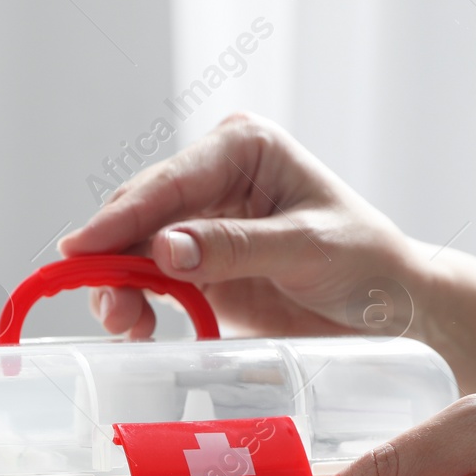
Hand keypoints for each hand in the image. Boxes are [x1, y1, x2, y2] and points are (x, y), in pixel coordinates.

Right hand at [58, 112, 414, 339]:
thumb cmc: (367, 263)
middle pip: (141, 214)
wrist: (393, 309)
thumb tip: (165, 248)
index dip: (121, 217)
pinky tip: (139, 327)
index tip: (81, 249)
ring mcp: (204, 223)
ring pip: (136, 249)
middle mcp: (216, 177)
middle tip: (107, 305)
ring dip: (119, 285)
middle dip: (113, 258)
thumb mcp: (307, 249)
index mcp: (243, 148)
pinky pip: (151, 280)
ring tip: (126, 323)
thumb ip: (235, 248)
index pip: (169, 182)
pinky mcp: (201, 266)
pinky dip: (137, 302)